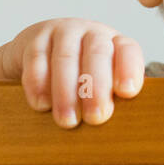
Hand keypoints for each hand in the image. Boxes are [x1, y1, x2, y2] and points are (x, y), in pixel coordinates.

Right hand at [4, 19, 144, 127]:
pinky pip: (36, 59)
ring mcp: (63, 32)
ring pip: (65, 57)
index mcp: (115, 44)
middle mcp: (92, 34)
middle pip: (98, 54)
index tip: (127, 93)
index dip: (129, 70)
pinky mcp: (35, 38)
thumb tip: (119, 132)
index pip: (127, 51)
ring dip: (66, 92)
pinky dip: (38, 84)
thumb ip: (111, 101)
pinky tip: (41, 104)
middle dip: (97, 88)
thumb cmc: (78, 76)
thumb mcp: (100, 85)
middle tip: (95, 118)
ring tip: (67, 120)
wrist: (37, 53)